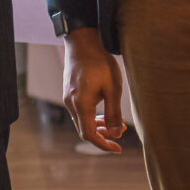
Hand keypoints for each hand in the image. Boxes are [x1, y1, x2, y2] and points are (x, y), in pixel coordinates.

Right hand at [61, 27, 127, 153]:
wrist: (83, 41)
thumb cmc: (100, 63)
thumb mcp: (113, 88)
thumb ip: (114, 114)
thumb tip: (115, 135)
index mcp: (81, 105)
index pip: (89, 135)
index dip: (104, 145)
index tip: (118, 148)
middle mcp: (71, 103)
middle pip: (84, 130)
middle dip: (103, 136)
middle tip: (122, 132)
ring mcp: (68, 97)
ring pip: (82, 121)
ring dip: (98, 126)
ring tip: (116, 123)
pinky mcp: (69, 92)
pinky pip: (79, 111)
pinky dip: (92, 116)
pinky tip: (104, 110)